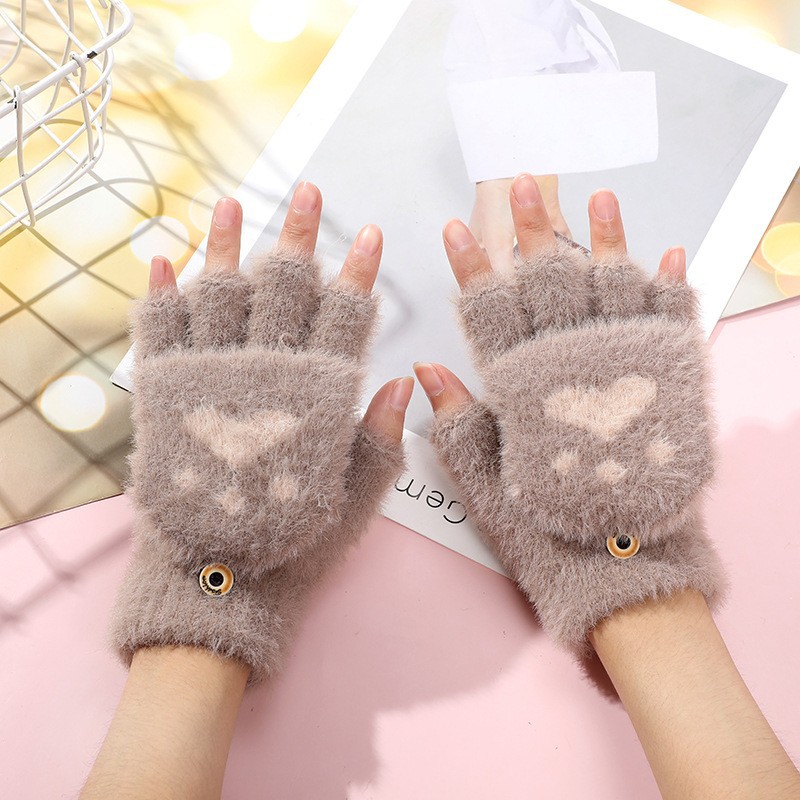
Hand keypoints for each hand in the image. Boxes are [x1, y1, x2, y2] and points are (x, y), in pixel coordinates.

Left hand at [110, 182, 410, 683]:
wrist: (215, 584)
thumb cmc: (292, 545)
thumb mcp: (355, 500)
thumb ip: (381, 440)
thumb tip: (404, 384)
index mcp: (314, 400)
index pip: (344, 320)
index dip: (358, 275)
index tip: (368, 235)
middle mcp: (262, 378)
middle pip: (284, 290)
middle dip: (299, 236)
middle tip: (307, 193)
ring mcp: (207, 382)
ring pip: (220, 295)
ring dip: (227, 245)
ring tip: (234, 203)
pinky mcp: (162, 398)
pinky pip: (158, 333)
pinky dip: (159, 295)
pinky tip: (163, 259)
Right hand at [417, 174, 722, 650]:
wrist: (631, 575)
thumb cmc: (551, 539)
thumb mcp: (486, 493)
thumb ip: (456, 427)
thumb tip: (426, 369)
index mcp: (525, 393)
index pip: (490, 314)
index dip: (470, 268)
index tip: (456, 228)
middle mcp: (576, 371)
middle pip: (549, 284)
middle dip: (532, 230)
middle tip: (521, 183)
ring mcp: (630, 373)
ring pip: (613, 288)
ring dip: (604, 240)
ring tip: (594, 199)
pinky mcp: (674, 386)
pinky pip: (674, 322)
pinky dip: (671, 285)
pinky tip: (666, 250)